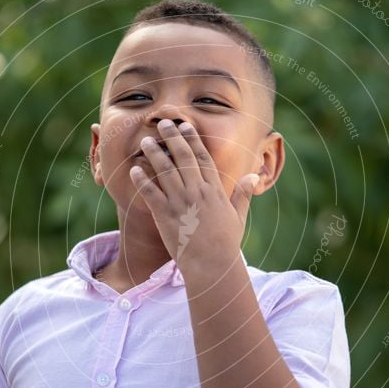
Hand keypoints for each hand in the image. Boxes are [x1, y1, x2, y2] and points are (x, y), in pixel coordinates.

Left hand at [129, 118, 259, 270]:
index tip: (185, 126)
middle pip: (183, 157)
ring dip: (154, 154)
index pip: (203, 158)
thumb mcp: (238, 216)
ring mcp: (181, 203)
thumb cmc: (226, 244)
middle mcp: (198, 192)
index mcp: (215, 190)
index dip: (193, 140)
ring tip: (145, 141)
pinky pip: (151, 193)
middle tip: (162, 123)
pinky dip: (142, 180)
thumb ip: (243, 194)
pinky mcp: (166, 215)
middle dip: (172, 138)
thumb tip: (253, 176)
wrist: (212, 264)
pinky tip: (135, 169)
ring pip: (165, 171)